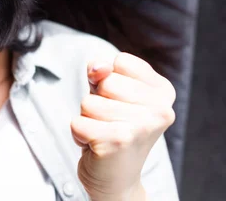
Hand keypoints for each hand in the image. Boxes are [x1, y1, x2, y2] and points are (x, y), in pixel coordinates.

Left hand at [70, 52, 175, 199]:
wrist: (117, 179)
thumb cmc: (113, 128)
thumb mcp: (109, 93)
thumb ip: (103, 71)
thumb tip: (98, 67)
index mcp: (163, 91)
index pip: (121, 62)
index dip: (108, 79)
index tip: (119, 102)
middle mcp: (160, 110)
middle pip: (105, 81)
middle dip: (97, 100)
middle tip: (109, 122)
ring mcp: (141, 126)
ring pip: (88, 102)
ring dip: (87, 118)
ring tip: (103, 133)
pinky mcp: (118, 141)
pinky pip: (77, 122)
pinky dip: (79, 134)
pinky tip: (95, 145)